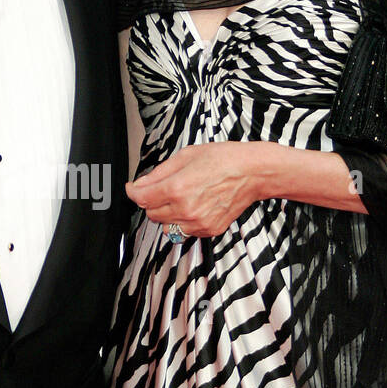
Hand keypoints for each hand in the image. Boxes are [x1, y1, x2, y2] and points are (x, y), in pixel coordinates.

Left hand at [126, 142, 267, 237]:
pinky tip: (194, 206)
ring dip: (166, 214)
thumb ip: (159, 173)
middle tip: (161, 189)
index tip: (133, 188)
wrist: (253, 173)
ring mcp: (197, 223)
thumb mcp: (186, 156)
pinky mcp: (208, 230)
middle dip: (151, 201)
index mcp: (177, 189)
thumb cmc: (224, 159)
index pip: (141, 198)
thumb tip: (141, 184)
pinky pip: (184, 231)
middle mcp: (185, 210)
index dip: (133, 191)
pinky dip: (183, 221)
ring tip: (180, 198)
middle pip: (151, 214)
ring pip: (166, 226)